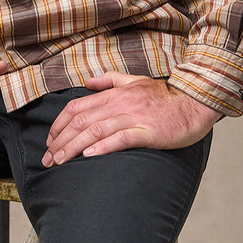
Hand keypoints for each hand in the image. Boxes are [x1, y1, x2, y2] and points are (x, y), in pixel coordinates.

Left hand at [41, 73, 218, 166]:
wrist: (195, 103)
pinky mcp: (148, 132)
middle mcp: (119, 104)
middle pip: (81, 122)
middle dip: (60, 141)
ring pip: (95, 131)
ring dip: (74, 147)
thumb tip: (87, 82)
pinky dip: (103, 147)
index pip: (77, 108)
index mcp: (114, 94)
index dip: (59, 125)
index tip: (49, 141)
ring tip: (60, 162)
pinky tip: (89, 156)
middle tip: (47, 159)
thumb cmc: (165, 95)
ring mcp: (133, 117)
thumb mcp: (135, 81)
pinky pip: (121, 139)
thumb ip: (109, 80)